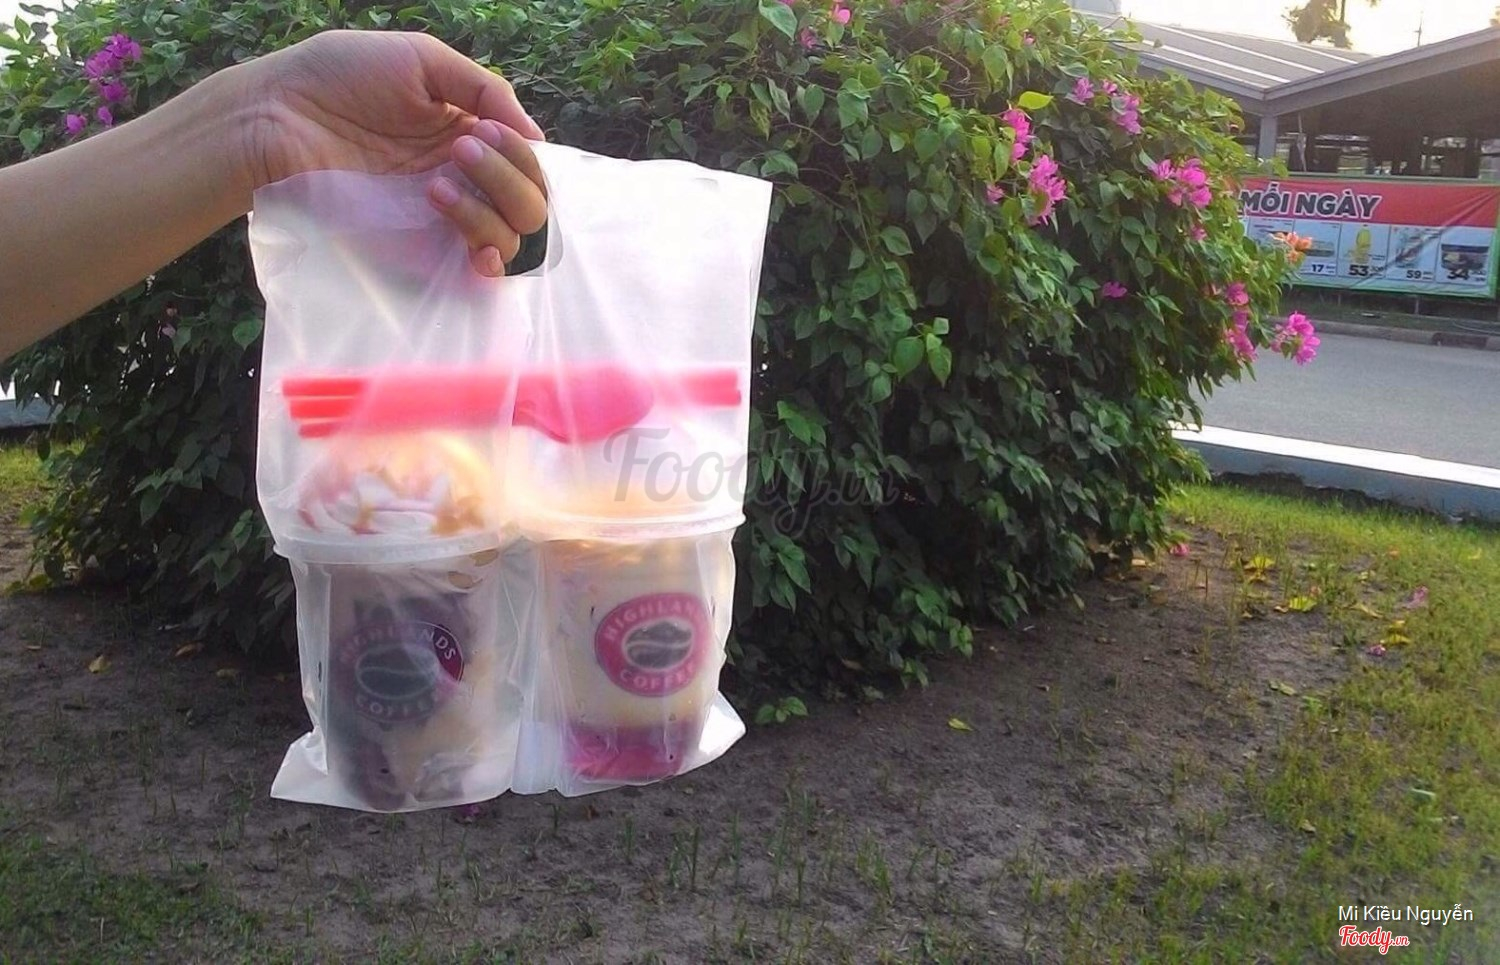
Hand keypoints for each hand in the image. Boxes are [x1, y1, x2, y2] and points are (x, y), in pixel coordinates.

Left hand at [240, 30, 548, 276]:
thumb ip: (485, 90)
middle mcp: (464, 176)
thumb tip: (536, 138)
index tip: (484, 130)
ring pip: (510, 235)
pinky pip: (475, 264)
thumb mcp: (422, 59)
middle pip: (530, 201)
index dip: (520, 151)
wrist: (277, 115)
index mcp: (470, 132)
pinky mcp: (417, 243)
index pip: (529, 160)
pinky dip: (488, 258)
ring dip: (487, 210)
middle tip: (458, 152)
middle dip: (506, 177)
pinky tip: (474, 248)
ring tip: (434, 187)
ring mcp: (443, 214)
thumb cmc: (340, 75)